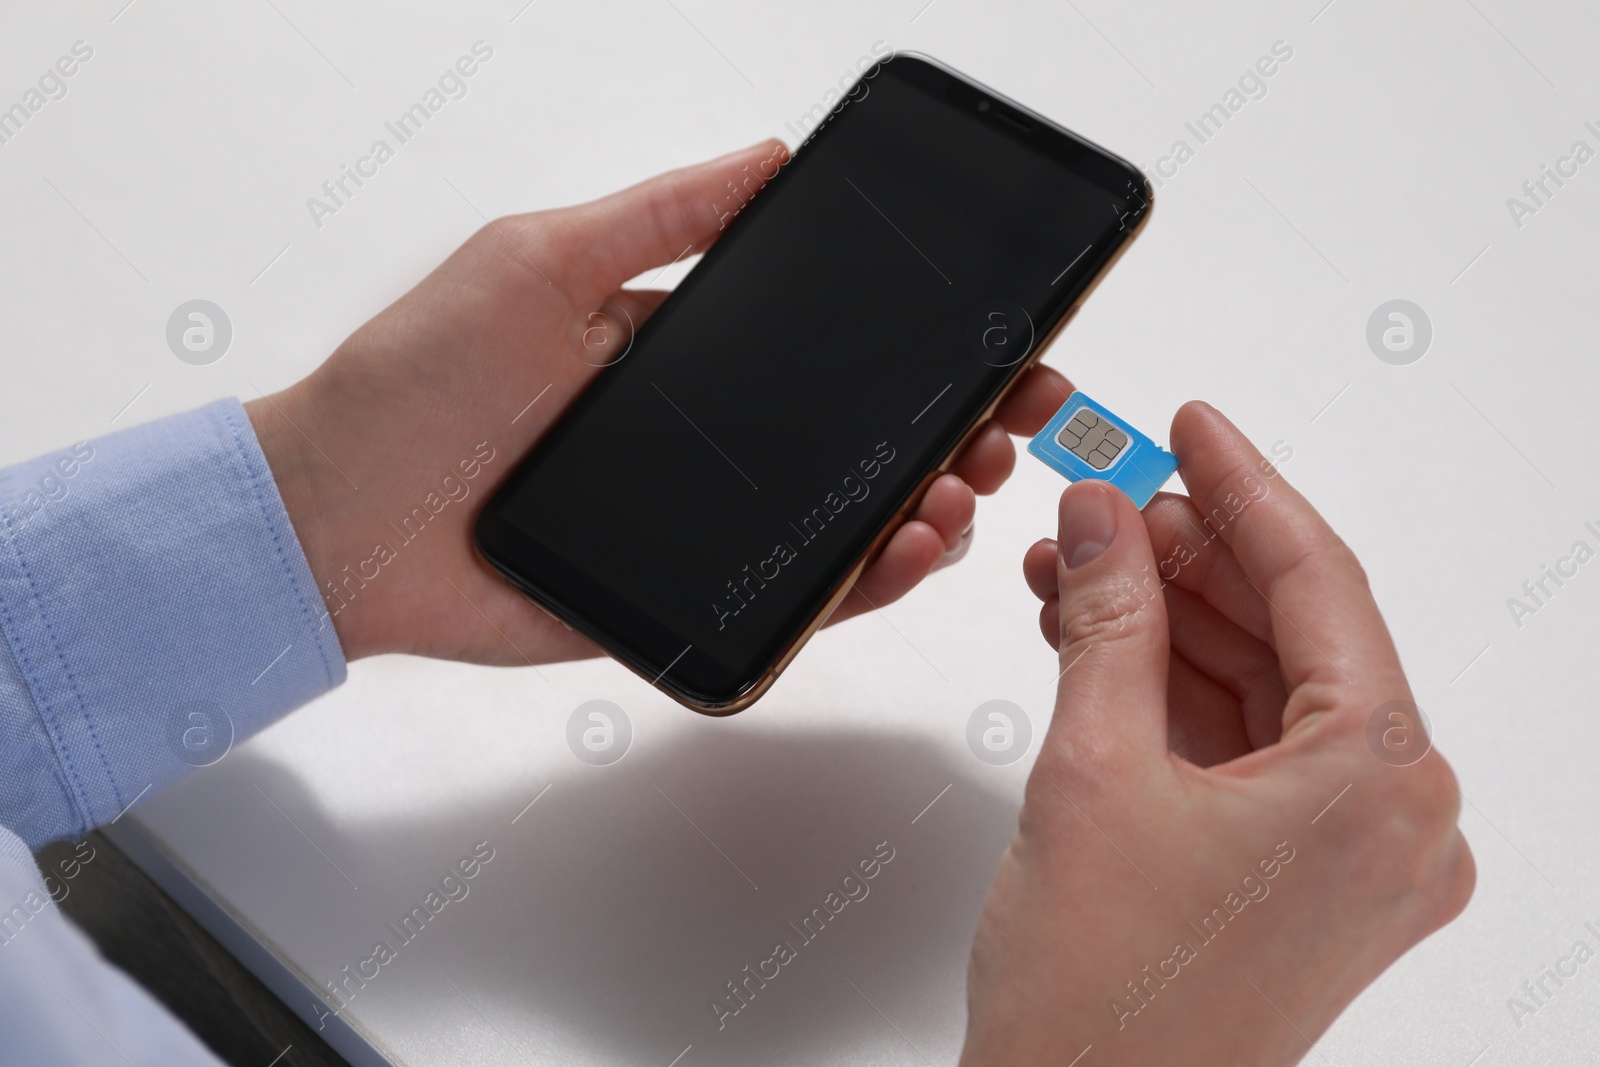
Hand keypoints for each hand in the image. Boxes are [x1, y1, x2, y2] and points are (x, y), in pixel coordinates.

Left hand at [247, 140, 1072, 664]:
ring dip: (926, 504)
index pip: (824, 351)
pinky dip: (863, 584)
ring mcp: (700, 529)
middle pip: (855, 441)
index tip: (990, 337)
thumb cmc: (411, 385)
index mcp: (678, 357)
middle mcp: (704, 446)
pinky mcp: (682, 604)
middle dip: (951, 426)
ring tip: (966, 480)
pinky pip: (790, 601)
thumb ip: (656, 219)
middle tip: (1012, 412)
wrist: (337, 524)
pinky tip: (910, 548)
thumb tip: (766, 158)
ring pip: (842, 523)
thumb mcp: (537, 263)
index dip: (914, 347)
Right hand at [961, 402, 1473, 1064]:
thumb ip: (1107, 618)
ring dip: (1171, 623)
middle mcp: (1396, 823)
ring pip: (1267, 691)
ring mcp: (1353, 858)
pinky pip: (1249, 751)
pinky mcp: (1302, 880)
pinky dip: (1176, 693)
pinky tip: (1101, 642)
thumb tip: (1101, 518)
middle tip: (1105, 497)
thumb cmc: (1103, 1000)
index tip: (1189, 425)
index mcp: (1383, 786)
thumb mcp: (1092, 768)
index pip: (1318, 583)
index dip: (1242, 487)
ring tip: (1079, 566)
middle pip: (1295, 634)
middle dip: (1189, 558)